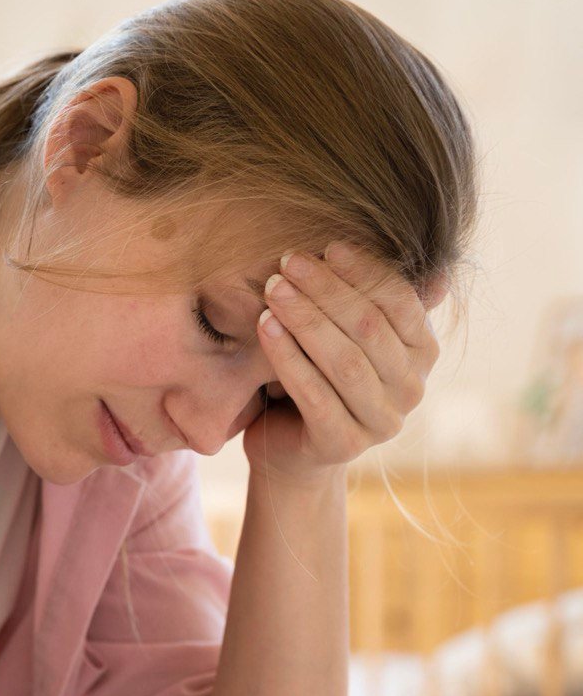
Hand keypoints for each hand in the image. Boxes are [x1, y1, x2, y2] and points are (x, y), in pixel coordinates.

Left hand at [244, 242, 448, 486]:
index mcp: (422, 353)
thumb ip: (373, 300)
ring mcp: (381, 422)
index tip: (326, 245)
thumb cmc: (320, 378)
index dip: (364, 271)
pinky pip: (314, 394)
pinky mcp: (343, 445)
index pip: (400, 302)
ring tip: (273, 289)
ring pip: (344, 361)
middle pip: (369, 328)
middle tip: (287, 262)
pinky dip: (288, 357)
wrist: (290, 449)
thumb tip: (431, 263)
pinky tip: (265, 327)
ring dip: (305, 319)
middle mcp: (412, 389)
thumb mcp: (348, 335)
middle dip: (326, 290)